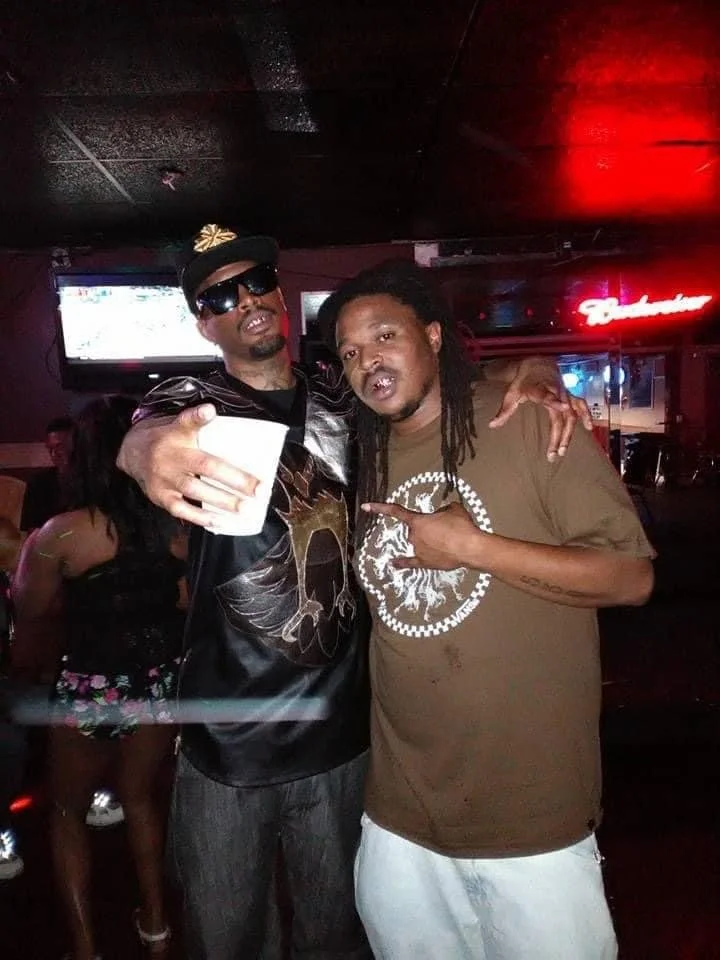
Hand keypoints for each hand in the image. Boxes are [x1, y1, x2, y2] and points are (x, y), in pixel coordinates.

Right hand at [117, 404, 259, 526]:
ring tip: (245, 508)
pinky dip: (201, 518)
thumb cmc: (167, 438)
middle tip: (260, 490)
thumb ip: (198, 422)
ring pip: (196, 491)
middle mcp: (170, 456)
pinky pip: (182, 510)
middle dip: (235, 479)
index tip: (209, 411)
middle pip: (205, 466)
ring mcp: (164, 478)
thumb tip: (221, 417)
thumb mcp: (179, 424)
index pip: (187, 421)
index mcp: (177, 434)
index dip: (198, 416)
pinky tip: (220, 521)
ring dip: (223, 501)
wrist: (131, 453)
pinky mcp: (160, 496)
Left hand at [361, 501, 480, 569]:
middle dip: (428, 527)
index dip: (379, 508)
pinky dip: (402, 563)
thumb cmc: (462, 527)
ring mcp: (418, 550)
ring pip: (420, 542)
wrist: (470, 547)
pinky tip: (394, 564)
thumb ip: (442, 510)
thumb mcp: (453, 509)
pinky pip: (411, 562)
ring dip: (432, 540)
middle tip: (447, 528)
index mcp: (417, 521)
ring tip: (450, 541)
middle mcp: (414, 536)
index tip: (365, 507)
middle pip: (415, 528)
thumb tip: (441, 516)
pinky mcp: (425, 562)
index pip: (395, 511)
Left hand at [488, 357, 592, 460]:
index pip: (547, 395)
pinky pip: (581, 405)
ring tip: (563, 451)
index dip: (555, 401)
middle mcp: (555, 391)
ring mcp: (564, 393)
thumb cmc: (523, 381)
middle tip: (554, 454)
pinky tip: (589, 428)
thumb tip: (492, 425)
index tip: (563, 407)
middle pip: (560, 415)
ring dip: (569, 434)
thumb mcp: (511, 393)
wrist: (537, 364)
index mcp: (538, 389)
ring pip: (571, 415)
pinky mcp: (570, 395)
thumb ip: (504, 410)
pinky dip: (586, 415)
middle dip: (558, 435)